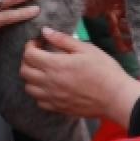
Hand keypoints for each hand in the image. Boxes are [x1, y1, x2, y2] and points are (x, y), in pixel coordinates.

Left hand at [19, 26, 139, 125]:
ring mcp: (52, 98)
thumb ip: (62, 40)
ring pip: (28, 88)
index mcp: (55, 65)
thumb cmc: (104, 70)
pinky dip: (39, 92)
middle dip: (28, 60)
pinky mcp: (58, 108)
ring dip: (31, 77)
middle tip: (39, 54)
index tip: (39, 42)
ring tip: (44, 70)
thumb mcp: (86, 48)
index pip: (29, 55)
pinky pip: (39, 101)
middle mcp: (49, 83)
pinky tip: (50, 86)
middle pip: (24, 71)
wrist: (115, 97)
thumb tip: (45, 31)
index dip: (30, 46)